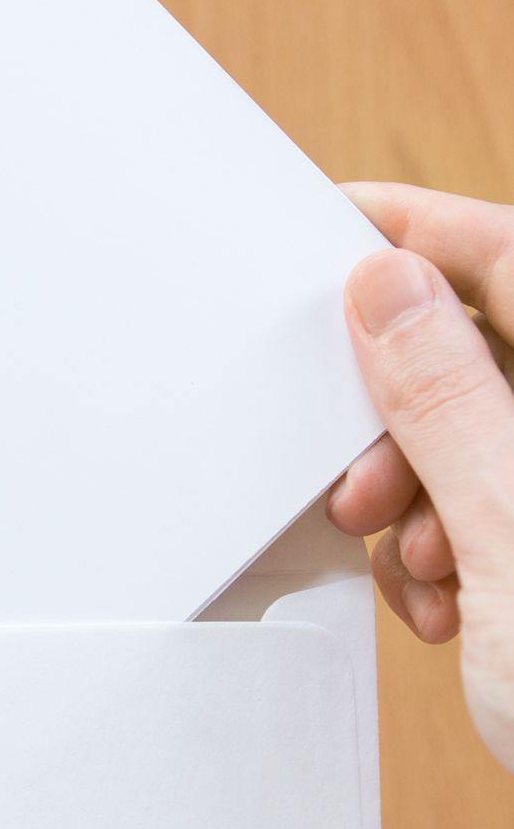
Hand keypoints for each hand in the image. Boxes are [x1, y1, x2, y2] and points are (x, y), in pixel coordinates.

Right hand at [328, 182, 513, 771]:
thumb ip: (452, 400)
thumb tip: (389, 286)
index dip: (426, 230)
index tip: (337, 220)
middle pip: (491, 356)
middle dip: (409, 417)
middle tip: (364, 481)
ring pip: (478, 440)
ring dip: (423, 499)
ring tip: (426, 571)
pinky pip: (487, 510)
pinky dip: (448, 553)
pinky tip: (448, 607)